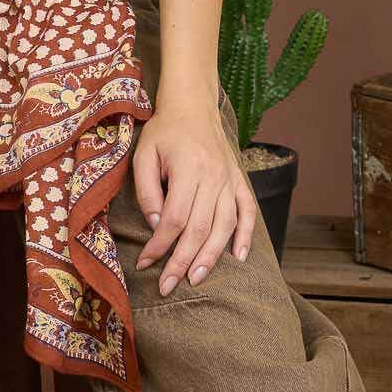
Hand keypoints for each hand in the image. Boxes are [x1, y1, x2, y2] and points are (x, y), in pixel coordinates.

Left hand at [131, 94, 256, 294]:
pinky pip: (247, 211)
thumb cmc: (164, 131)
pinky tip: (238, 258)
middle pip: (200, 228)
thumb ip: (147, 190)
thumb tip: (158, 226)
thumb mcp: (144, 154)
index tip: (145, 263)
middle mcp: (214, 176)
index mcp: (189, 168)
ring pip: (224, 226)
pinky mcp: (239, 180)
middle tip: (167, 286)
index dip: (160, 245)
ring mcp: (230, 179)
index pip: (174, 218)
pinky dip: (246, 235)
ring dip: (211, 256)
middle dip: (182, 261)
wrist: (193, 105)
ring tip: (196, 280)